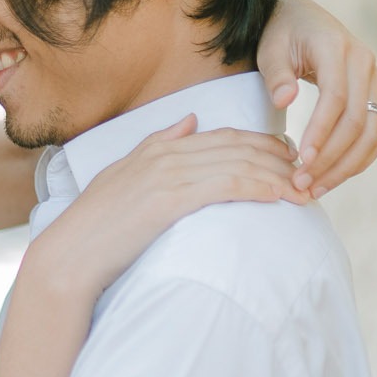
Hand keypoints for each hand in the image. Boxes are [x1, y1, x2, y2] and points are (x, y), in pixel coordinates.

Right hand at [28, 116, 305, 296]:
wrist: (70, 256)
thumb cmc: (94, 227)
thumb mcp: (122, 175)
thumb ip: (157, 145)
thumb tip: (189, 120)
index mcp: (157, 147)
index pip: (222, 135)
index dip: (259, 142)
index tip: (285, 154)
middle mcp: (166, 153)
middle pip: (237, 145)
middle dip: (277, 155)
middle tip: (307, 168)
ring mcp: (169, 175)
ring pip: (238, 163)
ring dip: (277, 173)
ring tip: (304, 185)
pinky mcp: (172, 199)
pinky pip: (228, 185)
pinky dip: (259, 186)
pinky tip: (281, 195)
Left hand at [255, 0, 376, 194]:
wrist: (302, 17)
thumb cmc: (281, 32)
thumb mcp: (270, 48)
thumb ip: (277, 74)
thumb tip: (285, 100)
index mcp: (338, 48)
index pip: (336, 97)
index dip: (321, 132)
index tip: (302, 159)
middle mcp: (365, 63)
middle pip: (358, 121)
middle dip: (331, 157)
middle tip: (303, 183)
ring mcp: (374, 80)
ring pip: (373, 132)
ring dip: (347, 165)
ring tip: (316, 188)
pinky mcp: (374, 96)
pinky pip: (376, 133)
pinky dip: (358, 159)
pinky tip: (333, 177)